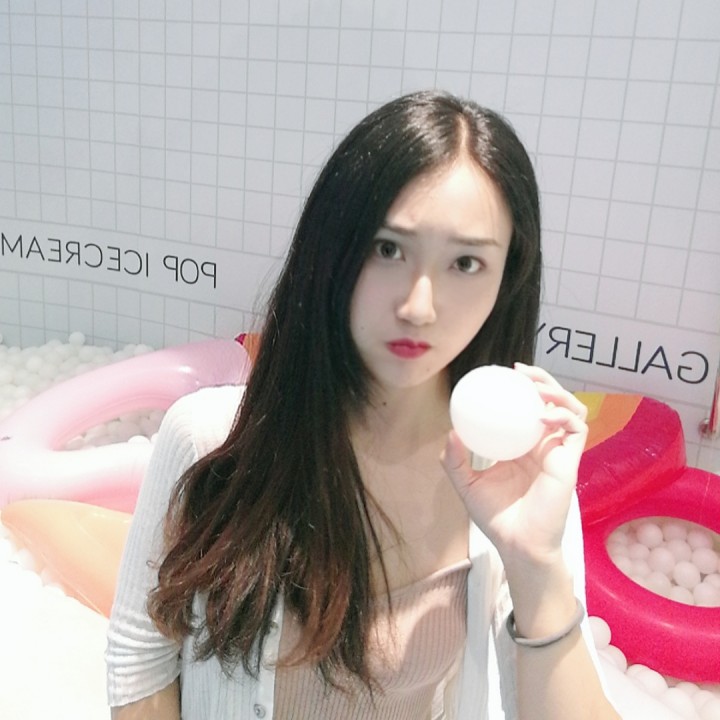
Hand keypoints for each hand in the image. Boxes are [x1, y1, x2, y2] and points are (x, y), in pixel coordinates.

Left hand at [441, 364, 587, 563]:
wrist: (518, 545)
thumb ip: (455, 460)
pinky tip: (543, 415)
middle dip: (542, 379)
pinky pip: (576, 429)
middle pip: (552, 401)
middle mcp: (543, 445)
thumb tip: (451, 432)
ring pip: (571, 409)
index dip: (521, 388)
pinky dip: (564, 415)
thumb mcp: (467, 485)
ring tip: (535, 386)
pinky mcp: (570, 462)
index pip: (527, 408)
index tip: (502, 374)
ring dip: (557, 392)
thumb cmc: (496, 517)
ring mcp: (558, 452)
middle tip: (520, 371)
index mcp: (521, 447)